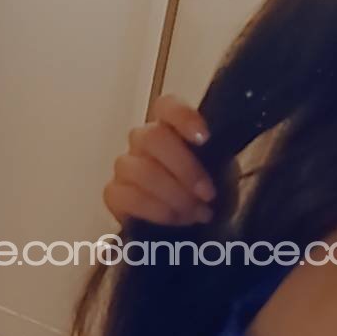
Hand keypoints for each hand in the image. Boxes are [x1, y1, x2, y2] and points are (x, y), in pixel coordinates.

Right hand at [103, 94, 215, 225]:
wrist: (194, 229)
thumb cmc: (206, 194)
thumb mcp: (222, 172)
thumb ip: (217, 155)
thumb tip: (218, 153)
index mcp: (171, 128)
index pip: (166, 106)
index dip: (183, 117)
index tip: (204, 139)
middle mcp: (143, 141)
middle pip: (152, 137)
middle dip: (184, 168)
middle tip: (207, 193)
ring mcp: (125, 167)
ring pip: (140, 170)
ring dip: (173, 195)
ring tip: (195, 212)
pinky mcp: (114, 194)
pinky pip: (126, 197)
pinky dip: (155, 210)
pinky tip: (174, 219)